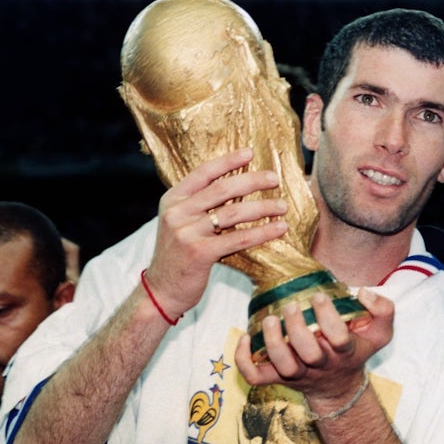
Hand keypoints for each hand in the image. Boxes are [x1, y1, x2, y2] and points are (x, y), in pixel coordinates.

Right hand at [144, 147, 288, 318]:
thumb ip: (199, 205)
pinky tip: (278, 229)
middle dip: (252, 181)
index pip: (204, 172)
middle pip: (222, 189)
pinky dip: (262, 232)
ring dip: (262, 207)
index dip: (228, 161)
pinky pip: (238, 238)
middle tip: (274, 179)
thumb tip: (236, 186)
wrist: (161, 290)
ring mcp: (187, 232)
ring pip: (233, 213)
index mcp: (173, 199)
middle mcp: (178, 212)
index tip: (250, 153)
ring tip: (282, 206)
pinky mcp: (199, 253)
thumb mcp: (181, 223)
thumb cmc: (178, 255)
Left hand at [235, 288, 394, 401]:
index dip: (328, 318)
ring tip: (269, 320)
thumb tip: (363, 292)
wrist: (338, 387)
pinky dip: (244, 360)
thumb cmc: (355, 350)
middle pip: (309, 354)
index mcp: (343, 352)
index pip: (338, 338)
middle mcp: (320, 364)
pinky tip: (244, 336)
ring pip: (282, 367)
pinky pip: (256, 376)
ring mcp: (296, 373)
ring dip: (272, 344)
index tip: (319, 296)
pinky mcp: (277, 378)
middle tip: (291, 306)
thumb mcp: (378, 332)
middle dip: (297, 330)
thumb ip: (383, 310)